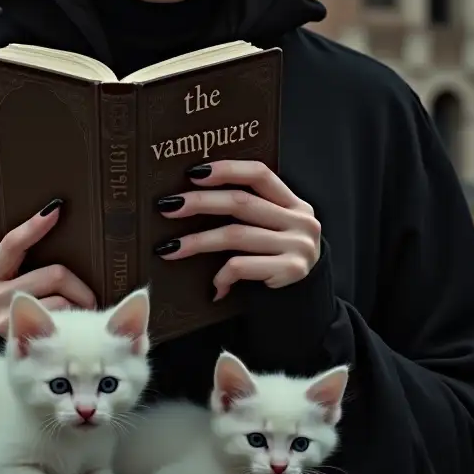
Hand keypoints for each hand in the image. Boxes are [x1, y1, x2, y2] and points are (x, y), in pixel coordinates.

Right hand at [0, 198, 96, 336]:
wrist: (16, 352)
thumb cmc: (24, 309)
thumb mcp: (17, 280)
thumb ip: (29, 259)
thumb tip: (57, 216)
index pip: (12, 243)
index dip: (34, 226)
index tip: (56, 209)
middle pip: (53, 275)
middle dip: (77, 284)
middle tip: (88, 295)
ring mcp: (3, 323)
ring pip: (61, 301)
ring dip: (77, 306)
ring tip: (79, 314)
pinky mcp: (21, 343)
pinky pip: (61, 323)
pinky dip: (73, 322)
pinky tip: (74, 327)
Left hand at [155, 160, 320, 300]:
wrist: (306, 304)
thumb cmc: (276, 262)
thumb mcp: (274, 231)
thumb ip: (250, 214)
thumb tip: (191, 199)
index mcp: (294, 203)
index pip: (259, 174)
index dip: (226, 169)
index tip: (192, 173)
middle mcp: (300, 221)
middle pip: (241, 203)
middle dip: (200, 202)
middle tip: (167, 207)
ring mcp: (298, 245)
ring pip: (236, 235)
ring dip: (197, 242)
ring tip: (169, 249)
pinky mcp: (292, 271)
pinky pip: (242, 266)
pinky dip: (222, 275)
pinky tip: (214, 286)